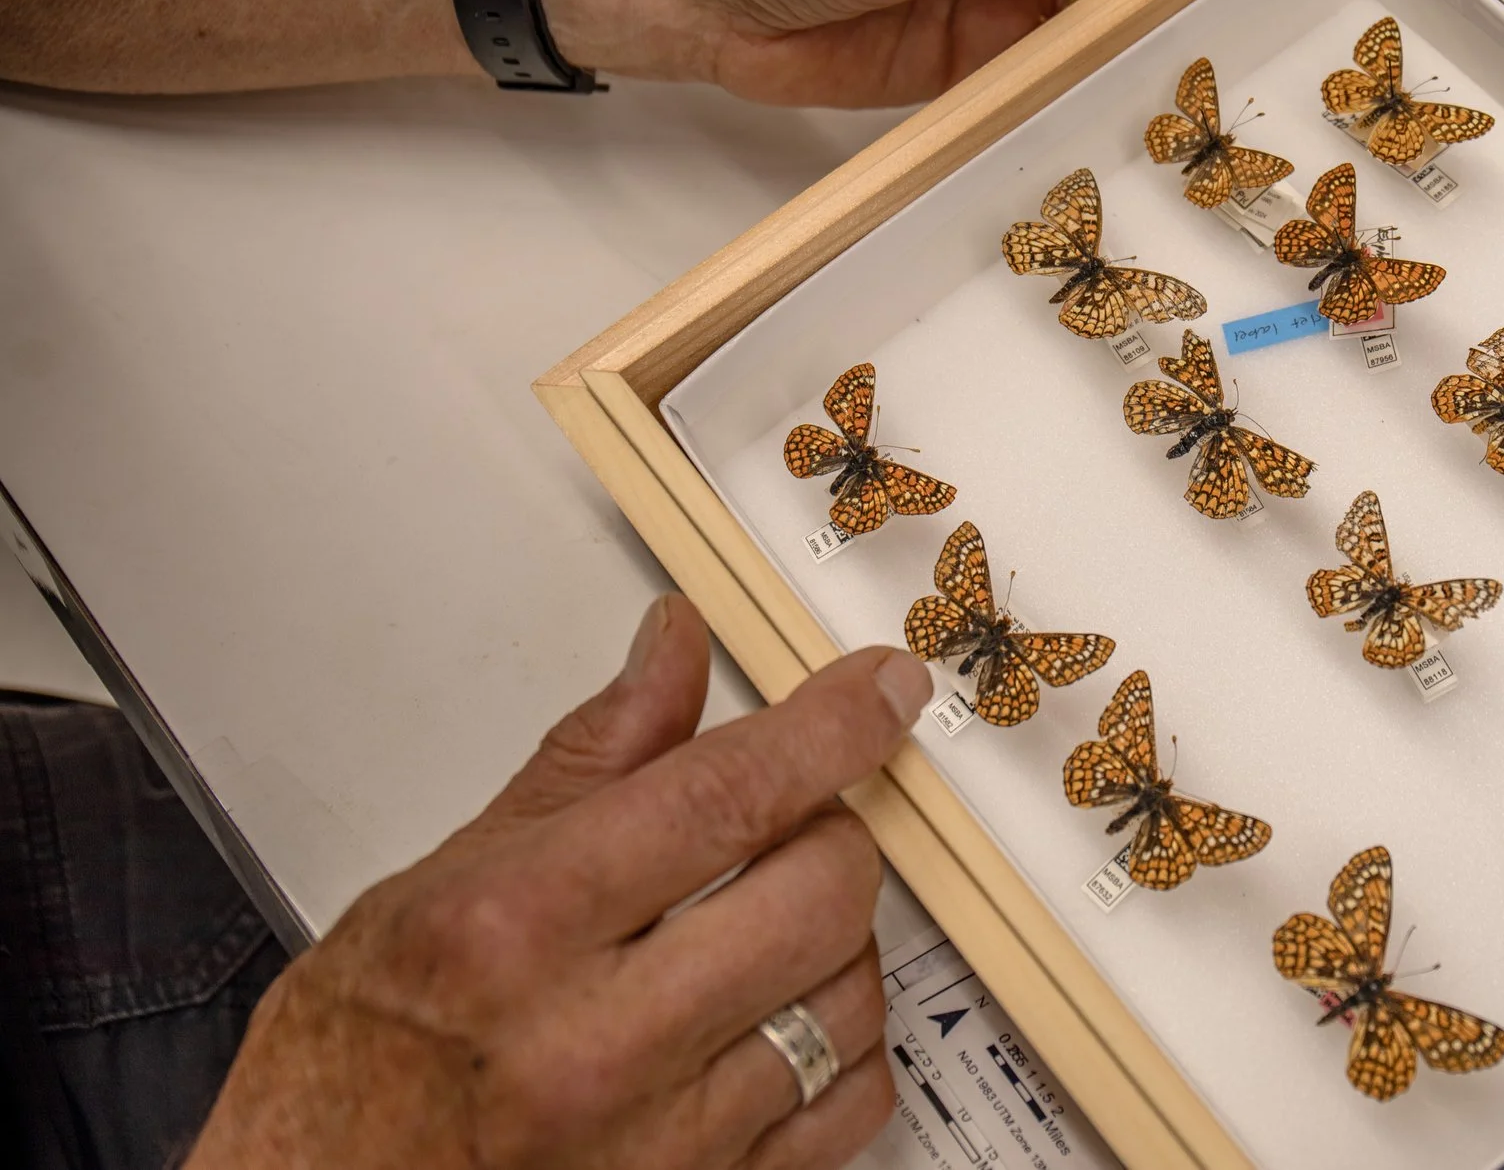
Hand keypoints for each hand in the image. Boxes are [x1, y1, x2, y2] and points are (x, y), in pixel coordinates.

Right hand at [186, 595, 935, 1169]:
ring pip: (851, 994)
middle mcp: (596, 1044)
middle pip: (821, 890)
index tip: (881, 689)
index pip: (725, 796)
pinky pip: (851, 1103)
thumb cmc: (352, 1071)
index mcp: (515, 934)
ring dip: (834, 937)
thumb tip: (673, 654)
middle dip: (824, 832)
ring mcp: (662, 1141)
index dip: (829, 727)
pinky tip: (780, 1016)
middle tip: (779, 827)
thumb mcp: (433, 886)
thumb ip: (585, 764)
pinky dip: (840, 1044)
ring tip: (757, 927)